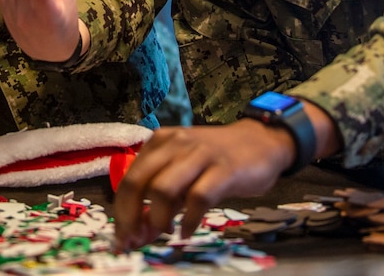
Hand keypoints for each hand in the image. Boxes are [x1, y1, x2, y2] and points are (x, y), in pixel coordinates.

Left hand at [112, 121, 296, 250]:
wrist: (262, 141)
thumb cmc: (218, 160)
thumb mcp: (185, 173)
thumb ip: (163, 198)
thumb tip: (140, 232)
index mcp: (160, 143)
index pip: (129, 178)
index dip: (121, 212)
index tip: (123, 238)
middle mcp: (174, 144)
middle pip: (137, 182)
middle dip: (130, 217)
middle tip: (136, 241)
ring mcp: (199, 154)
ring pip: (162, 190)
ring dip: (158, 219)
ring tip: (166, 233)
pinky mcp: (224, 169)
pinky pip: (198, 198)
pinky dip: (188, 221)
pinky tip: (187, 232)